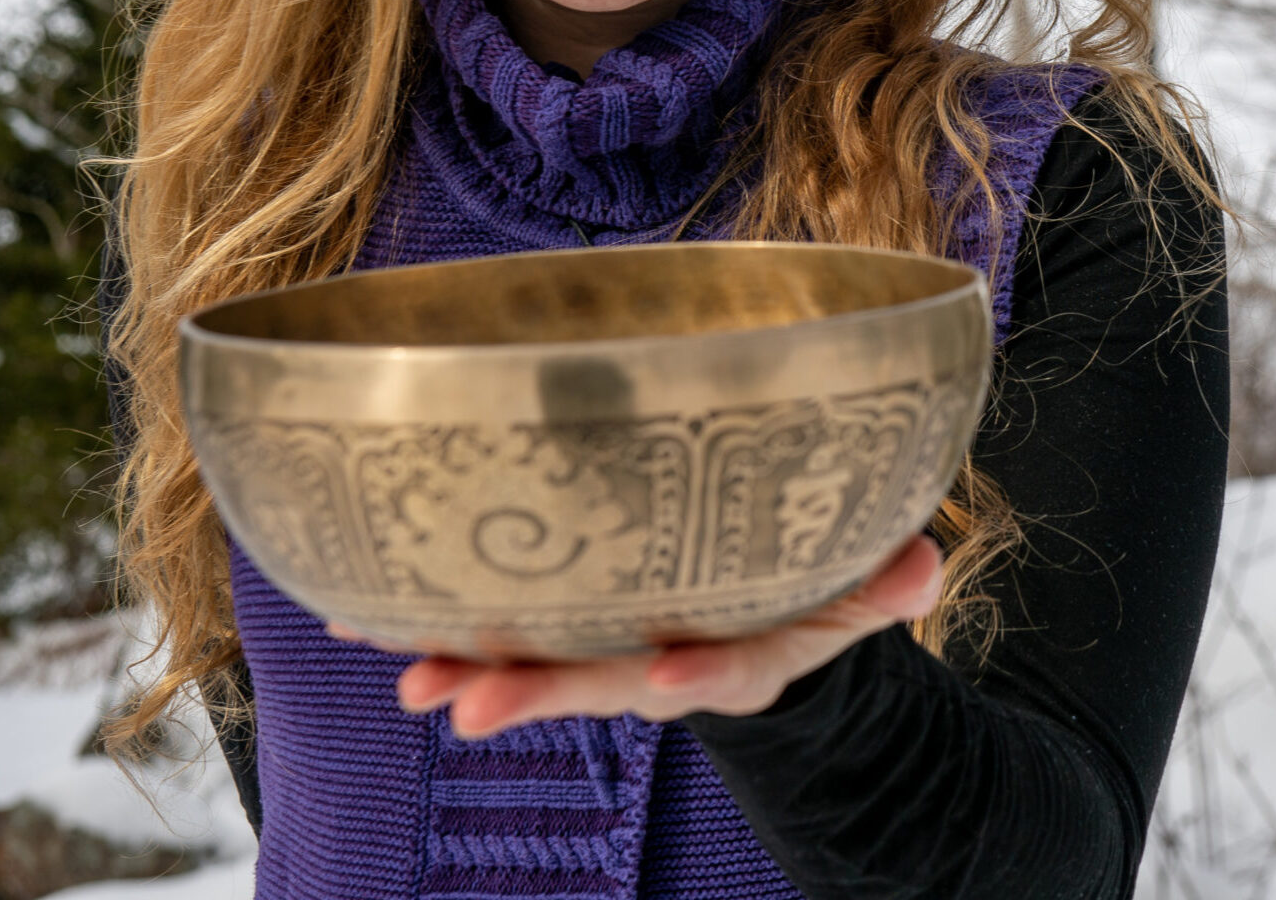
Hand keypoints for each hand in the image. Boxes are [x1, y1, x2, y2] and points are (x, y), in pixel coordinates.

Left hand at [333, 534, 942, 739]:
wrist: (753, 618)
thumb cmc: (807, 590)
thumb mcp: (860, 590)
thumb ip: (888, 582)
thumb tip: (922, 569)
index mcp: (740, 651)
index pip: (721, 669)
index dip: (696, 675)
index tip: (665, 678)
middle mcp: (660, 660)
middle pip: (597, 682)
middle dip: (534, 692)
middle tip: (465, 706)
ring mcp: (605, 645)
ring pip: (533, 663)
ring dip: (467, 669)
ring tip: (406, 680)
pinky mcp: (561, 619)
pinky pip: (492, 621)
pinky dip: (426, 621)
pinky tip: (353, 606)